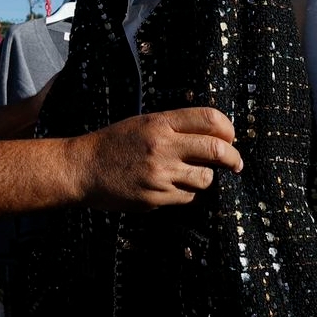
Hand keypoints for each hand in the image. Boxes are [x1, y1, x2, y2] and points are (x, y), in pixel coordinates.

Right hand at [75, 107, 242, 212]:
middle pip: (216, 150)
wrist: (81, 169)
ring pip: (205, 178)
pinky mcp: (155, 197)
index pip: (209, 119)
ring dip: (205, 178)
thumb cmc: (112, 144)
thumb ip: (174, 127)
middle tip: (236, 164)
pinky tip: (172, 188)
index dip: (228, 130)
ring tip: (191, 175)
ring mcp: (159, 174)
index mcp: (159, 123)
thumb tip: (214, 137)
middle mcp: (162, 146)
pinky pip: (188, 197)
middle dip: (233, 158)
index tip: (230, 139)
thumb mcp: (142, 124)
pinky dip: (187, 194)